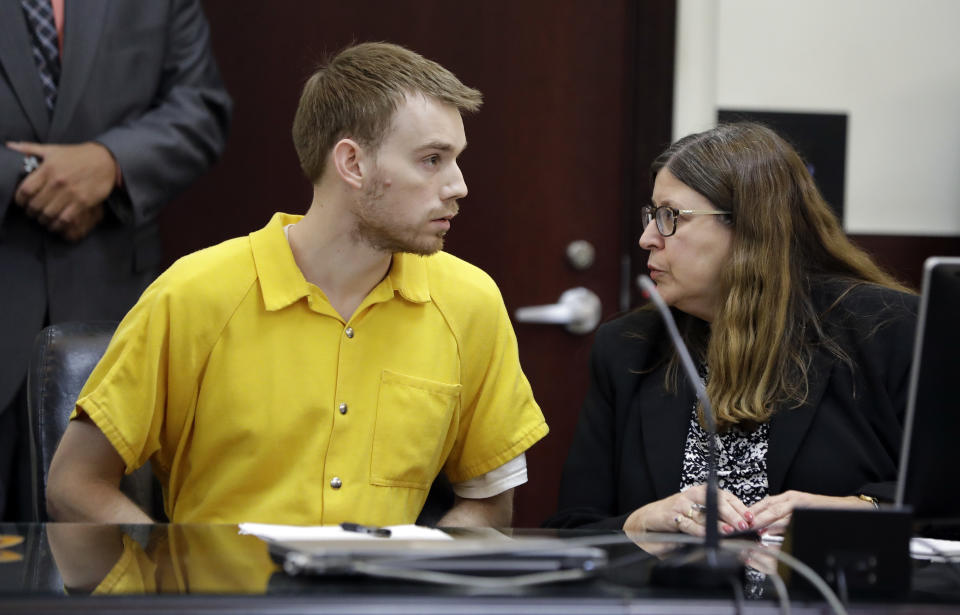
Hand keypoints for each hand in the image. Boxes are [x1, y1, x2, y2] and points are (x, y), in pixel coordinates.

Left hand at [7, 141, 116, 240]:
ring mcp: (71, 193)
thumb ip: (30, 149)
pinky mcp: (83, 202)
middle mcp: (57, 182)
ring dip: (43, 220)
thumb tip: (10, 146)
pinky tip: (56, 223)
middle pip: (35, 205)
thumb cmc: (77, 155)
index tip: (21, 203)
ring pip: (48, 214)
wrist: (105, 160)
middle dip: (31, 212)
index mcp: (47, 168)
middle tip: (32, 212)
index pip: (25, 190)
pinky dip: (57, 224)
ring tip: (43, 219)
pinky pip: (65, 219)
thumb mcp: (53, 149)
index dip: (20, 200)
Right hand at [623, 484, 752, 536]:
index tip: (750, 518)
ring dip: (719, 524)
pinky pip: (688, 523)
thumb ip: (715, 519)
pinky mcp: (672, 515)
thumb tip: (738, 528)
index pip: (726, 496)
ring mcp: (682, 504)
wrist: (650, 519)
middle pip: (718, 502)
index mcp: (703, 493)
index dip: (740, 507)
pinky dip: (698, 530)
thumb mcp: (698, 515)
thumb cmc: (676, 517)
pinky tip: (707, 535)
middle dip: (733, 515)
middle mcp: (693, 495)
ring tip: (729, 532)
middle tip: (743, 525)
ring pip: (705, 514)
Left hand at [746, 491, 871, 535]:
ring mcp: (802, 503)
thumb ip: (783, 515)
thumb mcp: (799, 509)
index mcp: (788, 497)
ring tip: (756, 531)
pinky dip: (784, 526)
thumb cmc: (822, 511)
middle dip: (756, 518)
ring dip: (766, 523)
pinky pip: (794, 518)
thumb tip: (763, 527)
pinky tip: (777, 532)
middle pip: (769, 507)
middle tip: (745, 527)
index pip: (765, 503)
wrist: (848, 509)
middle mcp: (793, 498)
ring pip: (780, 513)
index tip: (742, 521)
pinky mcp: (811, 509)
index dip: (753, 512)